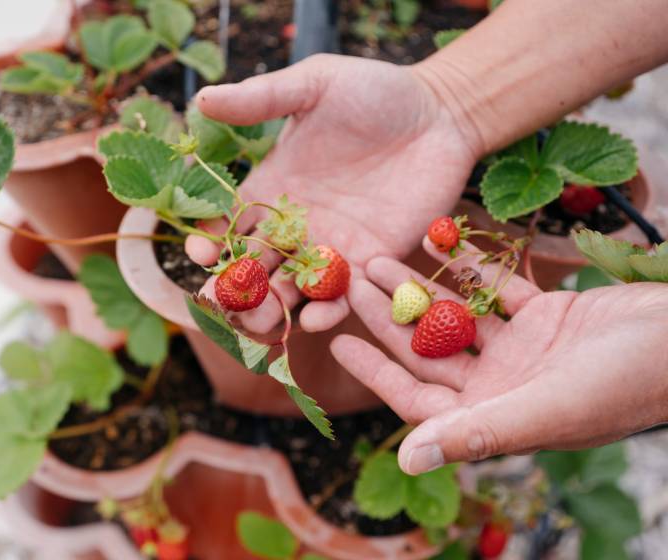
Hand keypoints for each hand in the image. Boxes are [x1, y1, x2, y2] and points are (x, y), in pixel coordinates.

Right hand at [187, 54, 480, 333]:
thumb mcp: (314, 85)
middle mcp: (294, 225)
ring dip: (271, 312)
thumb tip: (201, 99)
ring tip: (261, 321)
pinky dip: (326, 313)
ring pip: (289, 294)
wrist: (440, 115)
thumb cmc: (376, 91)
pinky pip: (341, 299)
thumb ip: (261, 98)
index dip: (210, 243)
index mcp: (270, 187)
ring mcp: (331, 248)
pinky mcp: (369, 263)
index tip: (201, 253)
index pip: (228, 225)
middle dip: (234, 291)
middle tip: (225, 300)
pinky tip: (316, 318)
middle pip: (252, 270)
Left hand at [331, 239, 667, 474]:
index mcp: (494, 414)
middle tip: (349, 284)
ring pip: (455, 317)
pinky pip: (496, 290)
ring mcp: (522, 350)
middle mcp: (502, 384)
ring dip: (418, 290)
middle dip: (388, 318)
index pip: (417, 397)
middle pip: (428, 350)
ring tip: (378, 259)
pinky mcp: (546, 317)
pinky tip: (434, 242)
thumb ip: (475, 433)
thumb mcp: (544, 410)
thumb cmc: (624, 383)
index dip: (376, 372)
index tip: (336, 343)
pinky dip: (468, 270)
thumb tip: (406, 460)